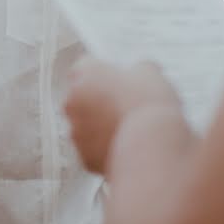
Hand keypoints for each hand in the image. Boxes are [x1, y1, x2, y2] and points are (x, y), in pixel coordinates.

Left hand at [64, 56, 180, 174]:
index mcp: (84, 73)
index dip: (103, 74)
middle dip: (98, 102)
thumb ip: (139, 68)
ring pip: (85, 126)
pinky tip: (125, 148)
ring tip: (128, 130)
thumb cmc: (149, 102)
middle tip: (124, 107)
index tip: (118, 82)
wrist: (151, 142)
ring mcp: (76, 131)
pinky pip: (93, 151)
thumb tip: (141, 71)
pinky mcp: (84, 156)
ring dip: (100, 127)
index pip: (85, 67)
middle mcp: (72, 100)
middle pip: (81, 98)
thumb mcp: (150, 73)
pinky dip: (105, 150)